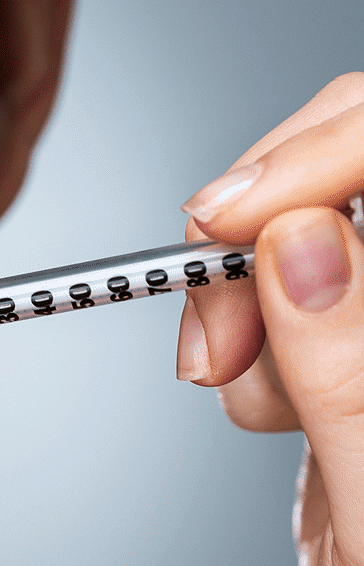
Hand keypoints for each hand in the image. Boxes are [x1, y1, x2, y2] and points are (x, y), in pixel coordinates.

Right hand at [176, 72, 363, 565]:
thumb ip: (348, 377)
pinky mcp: (350, 341)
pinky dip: (240, 335)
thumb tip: (301, 245)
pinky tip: (265, 403)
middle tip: (214, 330)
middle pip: (344, 162)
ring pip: (294, 223)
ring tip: (241, 392)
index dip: (318, 161)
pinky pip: (273, 287)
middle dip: (256, 227)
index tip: (228, 222)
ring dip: (237, 298)